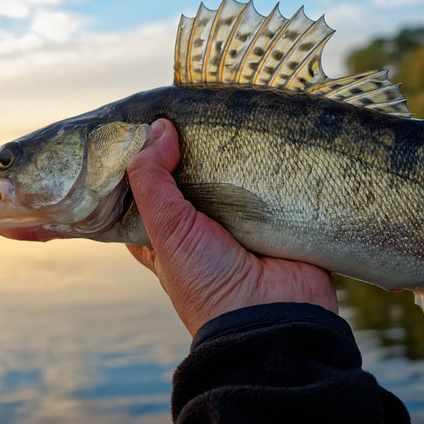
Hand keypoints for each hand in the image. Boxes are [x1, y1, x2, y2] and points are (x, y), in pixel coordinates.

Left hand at [125, 119, 337, 334]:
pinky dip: (272, 161)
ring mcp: (244, 220)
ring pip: (234, 174)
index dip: (144, 159)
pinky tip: (268, 131)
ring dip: (236, 151)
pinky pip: (274, 180)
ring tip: (232, 111)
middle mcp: (205, 226)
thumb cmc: (208, 283)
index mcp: (168, 235)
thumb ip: (152, 180)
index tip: (145, 120)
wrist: (274, 315)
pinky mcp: (280, 216)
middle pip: (194, 174)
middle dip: (194, 147)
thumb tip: (159, 129)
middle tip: (194, 108)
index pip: (148, 189)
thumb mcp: (166, 231)